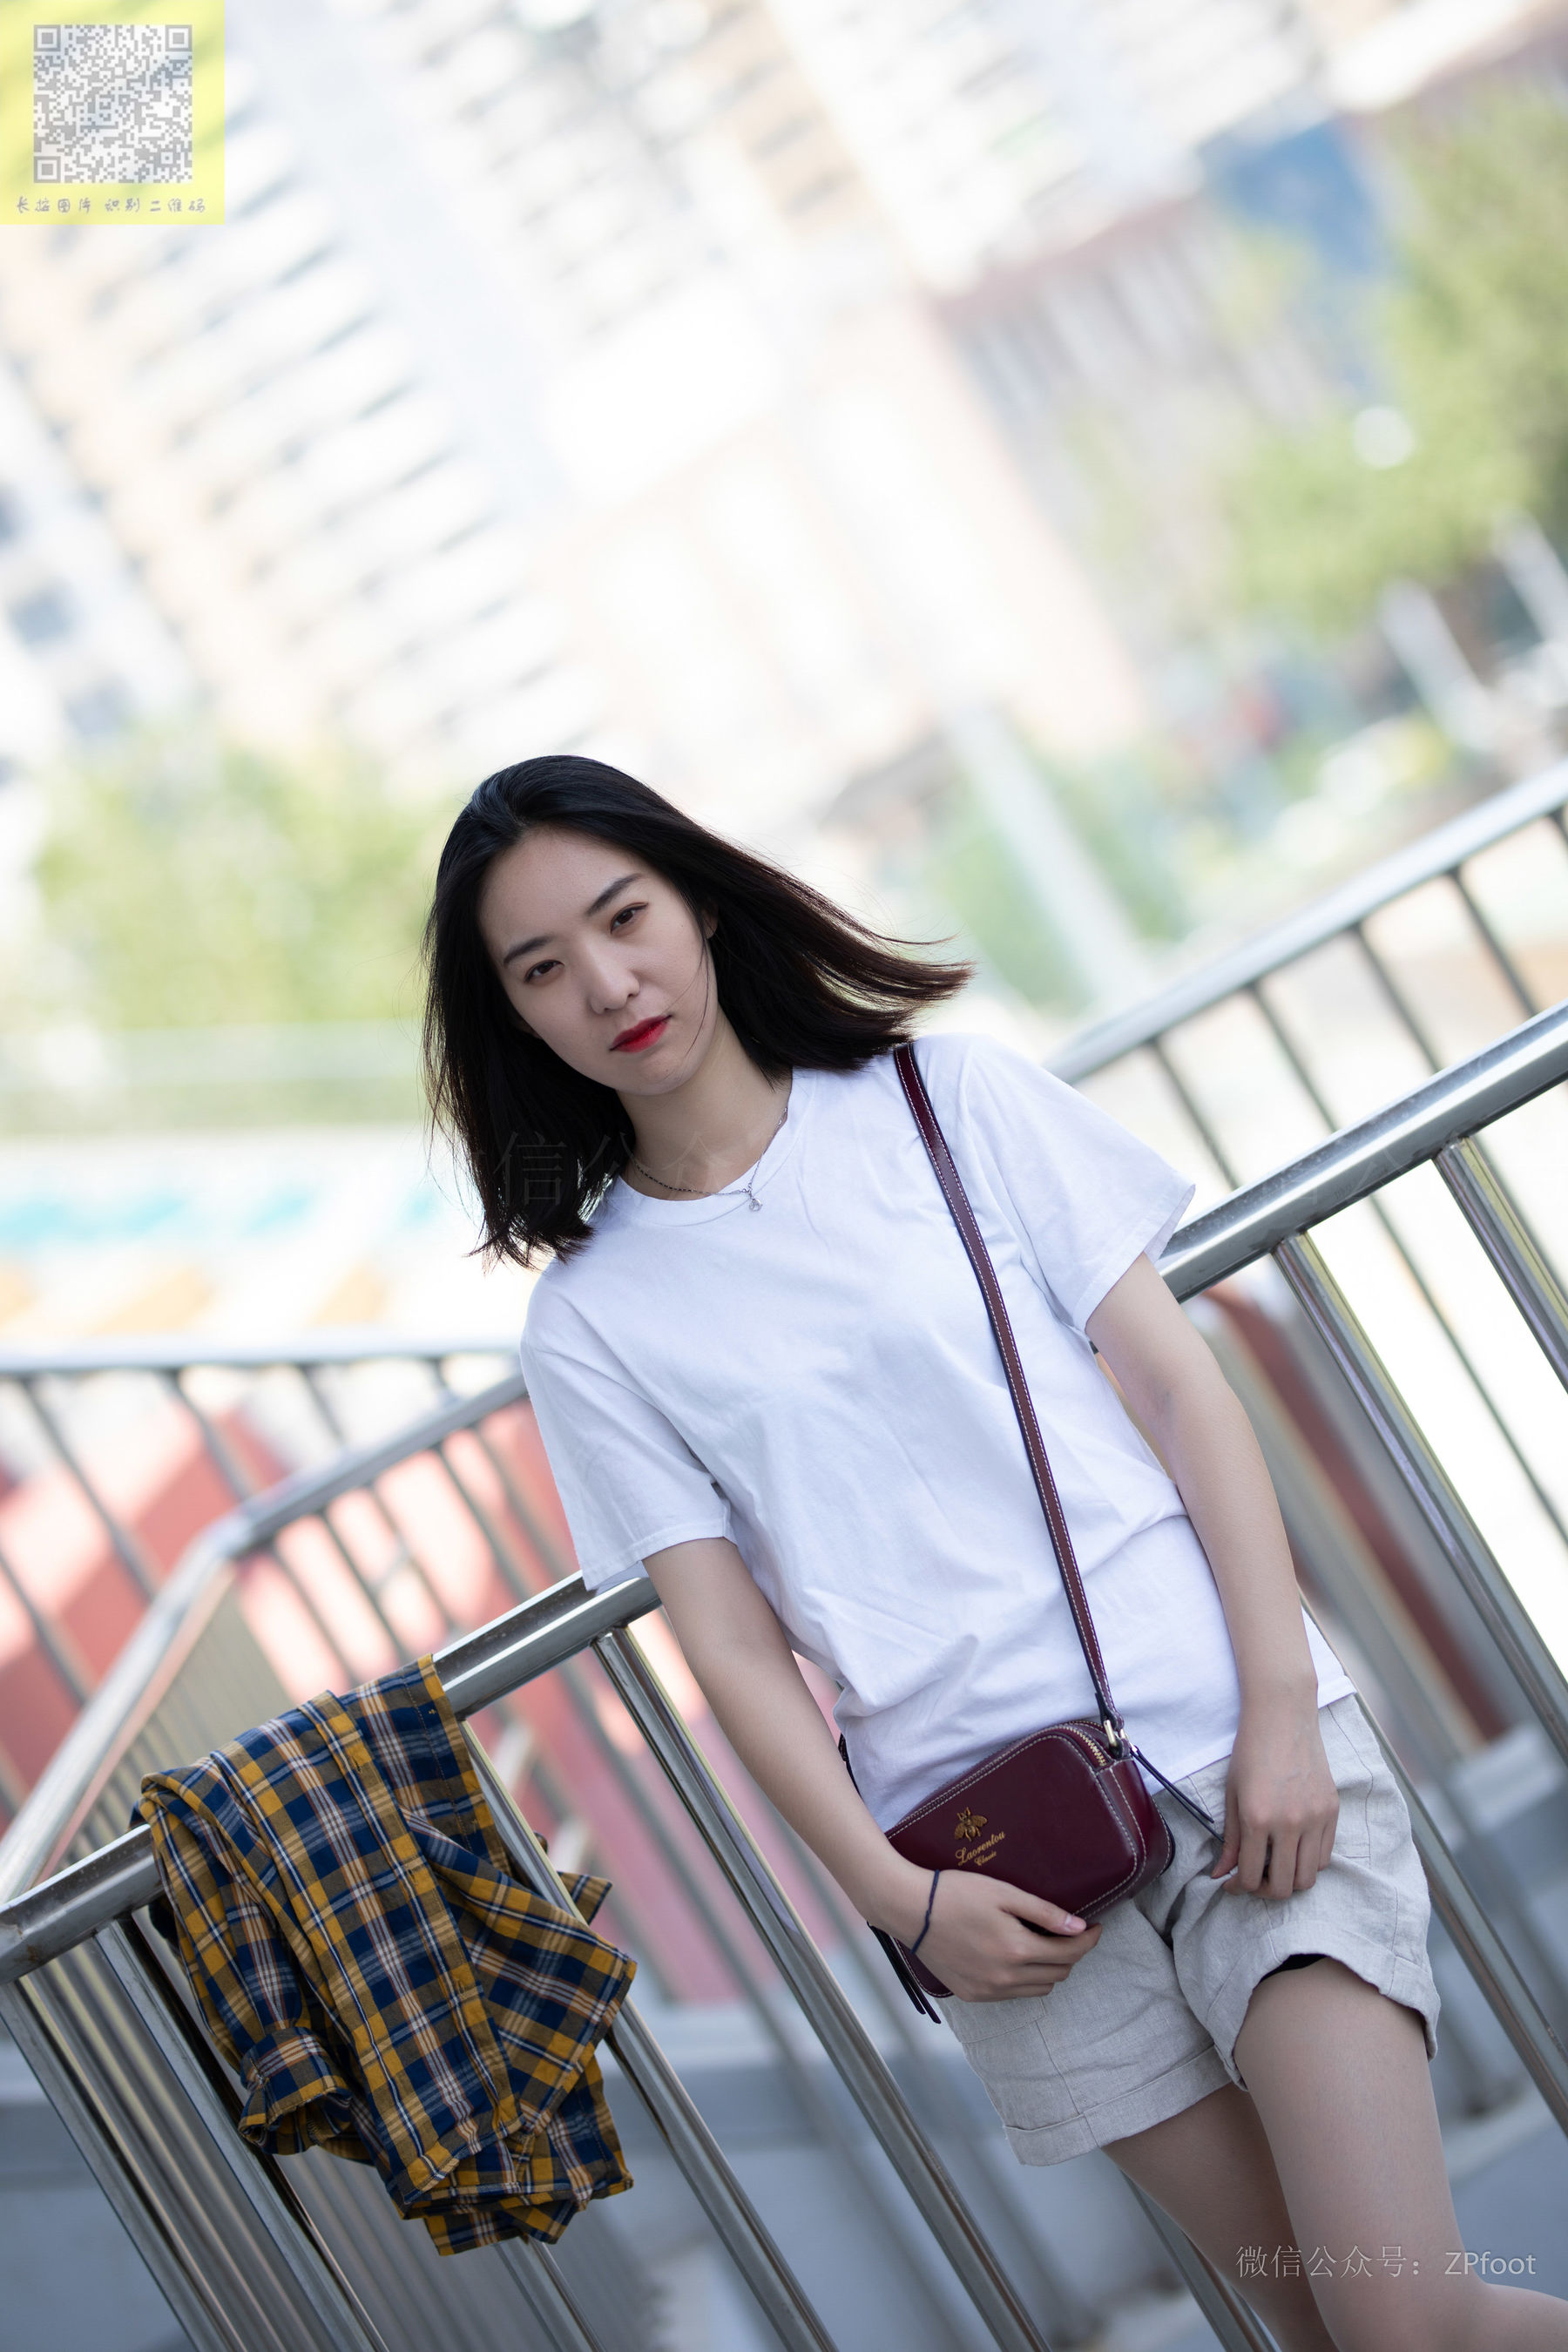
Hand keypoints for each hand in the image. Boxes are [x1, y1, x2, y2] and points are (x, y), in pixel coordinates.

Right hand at [879, 1867, 1099, 2002]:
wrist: (910, 1910)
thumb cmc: (957, 1893)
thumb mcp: (1004, 1894)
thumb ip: (1044, 1913)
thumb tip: (1079, 1927)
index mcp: (1017, 1950)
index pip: (1070, 1953)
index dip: (1088, 1940)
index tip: (1095, 1927)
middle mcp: (1006, 1978)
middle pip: (1057, 1975)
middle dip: (1070, 1954)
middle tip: (1068, 1932)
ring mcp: (988, 1991)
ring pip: (1037, 1990)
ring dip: (1048, 1970)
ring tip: (1042, 1945)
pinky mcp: (972, 1995)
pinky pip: (1012, 1994)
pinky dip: (1023, 1980)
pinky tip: (1013, 1957)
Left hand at [1211, 1703, 1337, 1897]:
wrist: (1283, 1716)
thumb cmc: (1250, 1751)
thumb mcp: (1232, 1794)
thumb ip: (1229, 1840)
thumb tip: (1220, 1875)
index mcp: (1257, 1818)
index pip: (1250, 1876)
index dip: (1237, 1887)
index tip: (1232, 1883)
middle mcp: (1289, 1823)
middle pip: (1282, 1887)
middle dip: (1264, 1890)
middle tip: (1254, 1879)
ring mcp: (1315, 1818)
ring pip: (1307, 1878)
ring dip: (1288, 1880)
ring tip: (1274, 1866)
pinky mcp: (1332, 1811)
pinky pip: (1324, 1857)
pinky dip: (1307, 1863)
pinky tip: (1292, 1850)